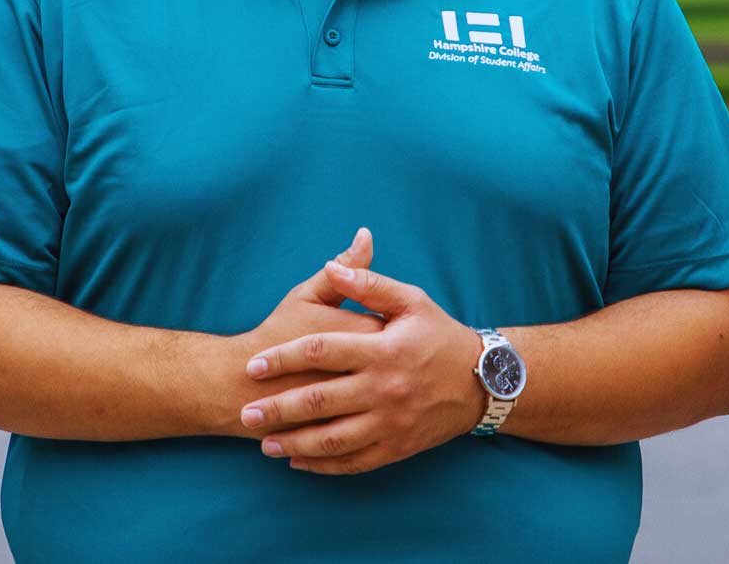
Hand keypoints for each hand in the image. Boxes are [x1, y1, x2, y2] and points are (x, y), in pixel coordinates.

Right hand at [226, 228, 383, 438]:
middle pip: (401, 367)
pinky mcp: (343, 434)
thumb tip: (366, 236)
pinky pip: (372, 432)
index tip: (393, 326)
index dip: (399, 326)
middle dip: (401, 362)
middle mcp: (362, 374)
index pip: (399, 328)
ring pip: (390, 402)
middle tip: (392, 356)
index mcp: (358, 336)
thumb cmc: (276, 332)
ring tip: (381, 383)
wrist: (239, 382)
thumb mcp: (308, 295)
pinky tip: (370, 411)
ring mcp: (354, 408)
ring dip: (390, 393)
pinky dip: (374, 422)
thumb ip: (343, 270)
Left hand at [238, 260, 483, 474]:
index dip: (284, 358)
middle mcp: (384, 389)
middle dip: (278, 409)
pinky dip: (323, 464)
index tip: (254, 364)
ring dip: (294, 442)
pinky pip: (354, 462)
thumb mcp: (410, 299)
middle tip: (246, 413)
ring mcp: (391, 423)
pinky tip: (298, 459)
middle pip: (319, 401)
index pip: (321, 351)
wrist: (482, 381)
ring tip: (264, 442)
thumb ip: (368, 284)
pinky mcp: (397, 448)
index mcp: (383, 349)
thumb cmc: (440, 333)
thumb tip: (331, 265)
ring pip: (333, 439)